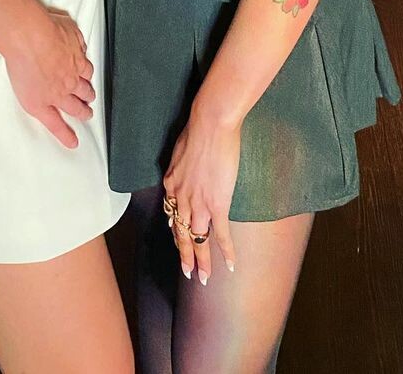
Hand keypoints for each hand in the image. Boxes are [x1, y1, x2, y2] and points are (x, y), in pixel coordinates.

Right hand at [3, 6, 95, 149]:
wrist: (29, 38)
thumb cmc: (43, 28)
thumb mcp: (69, 27)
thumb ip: (75, 38)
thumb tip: (79, 43)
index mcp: (76, 60)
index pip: (85, 72)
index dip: (86, 76)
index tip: (86, 79)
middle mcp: (70, 79)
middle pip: (83, 90)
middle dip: (88, 95)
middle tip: (89, 100)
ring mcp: (57, 94)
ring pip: (75, 107)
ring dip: (82, 111)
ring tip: (85, 115)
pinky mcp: (42, 105)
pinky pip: (56, 125)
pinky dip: (65, 134)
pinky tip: (72, 142)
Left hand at [163, 102, 240, 284]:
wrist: (210, 125)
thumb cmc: (198, 129)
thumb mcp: (181, 149)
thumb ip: (183, 163)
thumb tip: (186, 166)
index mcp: (172, 184)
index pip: (173, 214)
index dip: (177, 229)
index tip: (180, 239)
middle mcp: (181, 198)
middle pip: (181, 233)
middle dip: (185, 255)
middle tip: (188, 272)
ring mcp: (198, 204)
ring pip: (197, 240)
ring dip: (201, 261)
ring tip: (203, 277)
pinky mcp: (217, 204)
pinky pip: (221, 234)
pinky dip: (226, 251)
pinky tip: (230, 265)